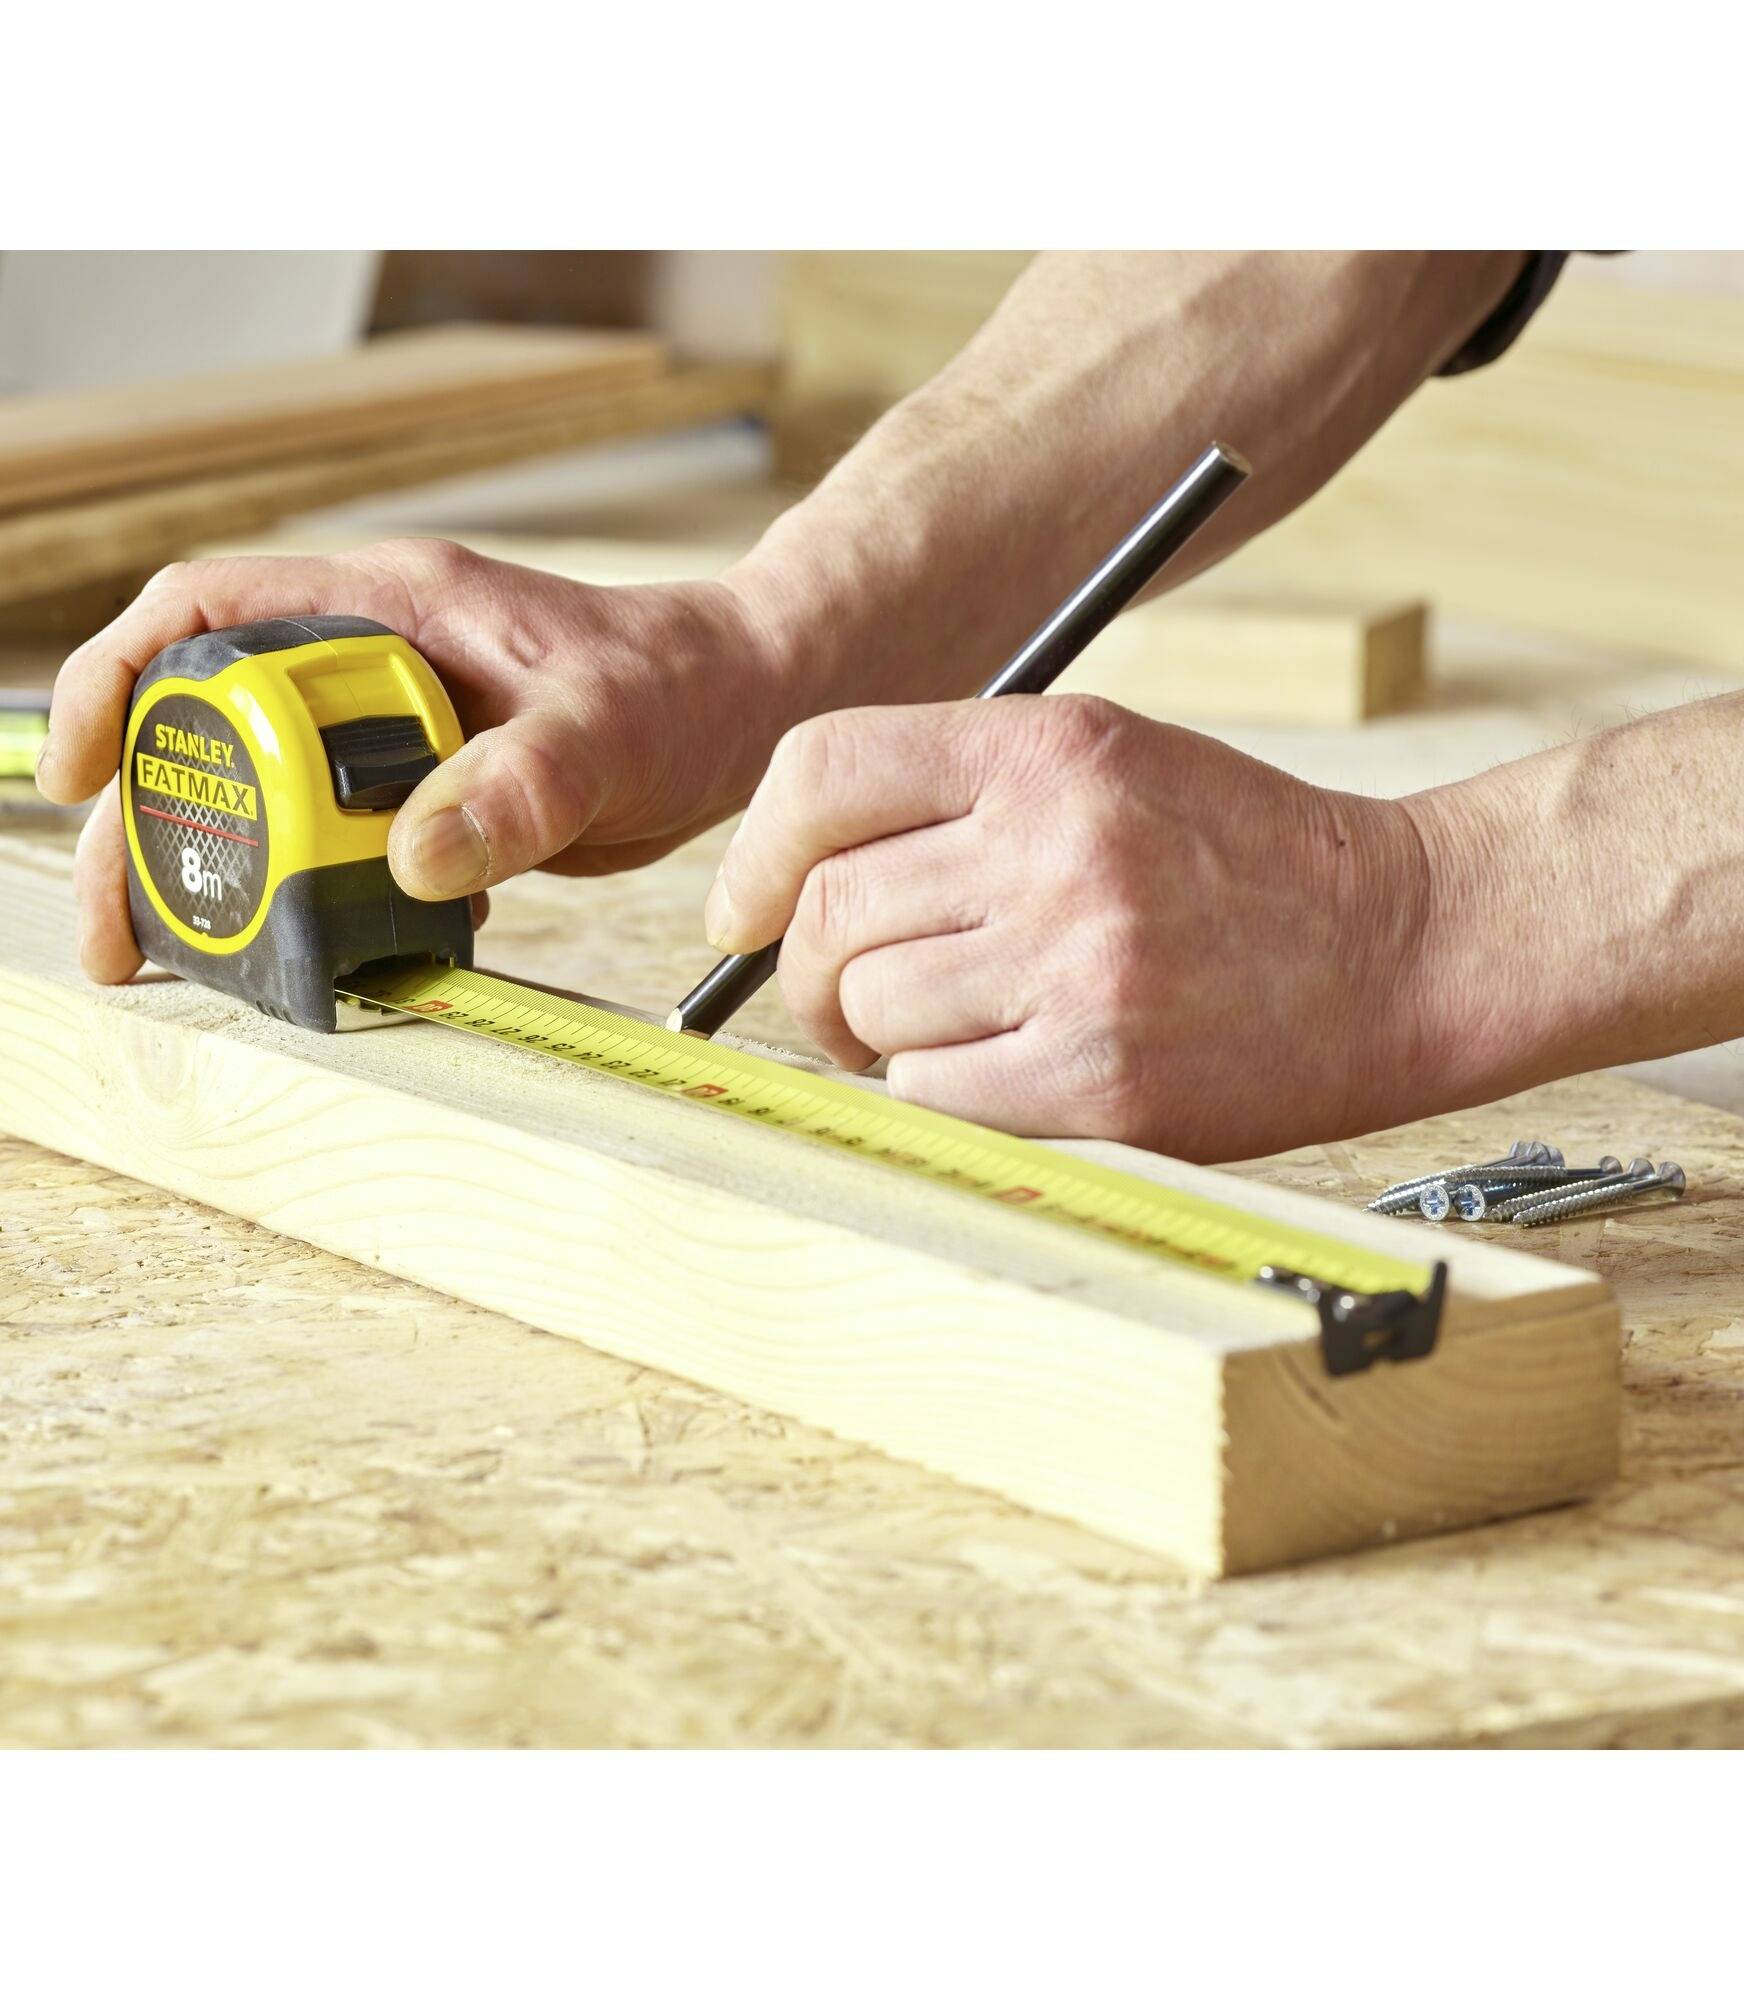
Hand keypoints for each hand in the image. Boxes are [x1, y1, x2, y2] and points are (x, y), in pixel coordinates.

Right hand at [37, 540, 787, 982]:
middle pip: (203, 724)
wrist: (742, 711)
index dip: (117, 679)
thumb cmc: (682, 686)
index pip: (207, 610)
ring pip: (257, 794)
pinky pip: (328, 842)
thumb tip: (412, 858)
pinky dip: (296, 900)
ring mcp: (389, 730)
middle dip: (142, 822)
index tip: (78, 773)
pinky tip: (285, 956)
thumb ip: (519, 784)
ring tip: (168, 962)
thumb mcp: (608, 729)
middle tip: (115, 932)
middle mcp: (369, 660)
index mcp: (388, 606)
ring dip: (208, 877)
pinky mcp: (420, 794)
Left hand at [705, 695, 1430, 1160]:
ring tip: (955, 1032)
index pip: (821, 773)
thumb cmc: (1236, 858)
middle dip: (806, 973)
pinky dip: (938, 1097)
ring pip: (872, 1013)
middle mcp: (1054, 846)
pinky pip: (932, 1098)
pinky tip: (1000, 1076)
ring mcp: (1080, 965)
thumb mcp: (1103, 765)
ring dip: (880, 1041)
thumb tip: (787, 886)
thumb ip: (953, 799)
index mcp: (1046, 749)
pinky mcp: (1104, 1080)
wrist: (1403, 943)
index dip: (755, 853)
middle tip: (842, 1000)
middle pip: (827, 913)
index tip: (742, 912)